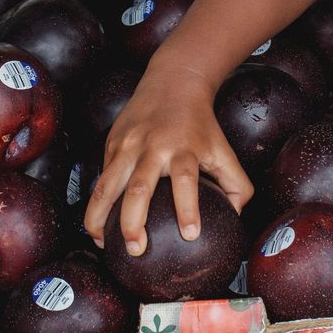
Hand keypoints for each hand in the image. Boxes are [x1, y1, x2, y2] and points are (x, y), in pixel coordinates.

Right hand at [83, 65, 252, 255]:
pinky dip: (96, 203)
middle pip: (138, 188)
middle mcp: (153, 146)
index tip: (190, 235)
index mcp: (183, 148)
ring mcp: (128, 144)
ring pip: (107, 185)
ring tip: (103, 244)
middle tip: (137, 249)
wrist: (172, 82)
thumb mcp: (223, 150)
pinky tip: (98, 225)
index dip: (188, 207)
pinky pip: (101, 177)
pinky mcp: (111, 143)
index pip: (186, 179)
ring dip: (99, 217)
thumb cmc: (200, 124)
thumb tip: (236, 219)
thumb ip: (236, 184)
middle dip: (133, 223)